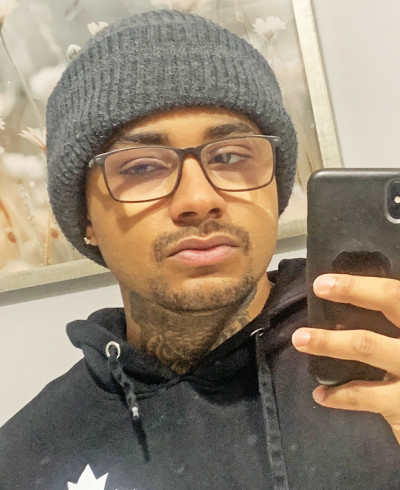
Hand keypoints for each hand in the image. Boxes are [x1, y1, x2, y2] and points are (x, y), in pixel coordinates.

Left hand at [292, 273, 399, 443]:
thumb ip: (389, 322)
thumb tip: (349, 310)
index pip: (392, 293)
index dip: (358, 286)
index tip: (323, 282)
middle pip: (387, 304)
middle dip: (350, 293)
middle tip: (318, 288)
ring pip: (367, 346)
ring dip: (329, 341)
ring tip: (300, 340)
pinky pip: (366, 396)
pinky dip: (339, 395)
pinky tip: (320, 394)